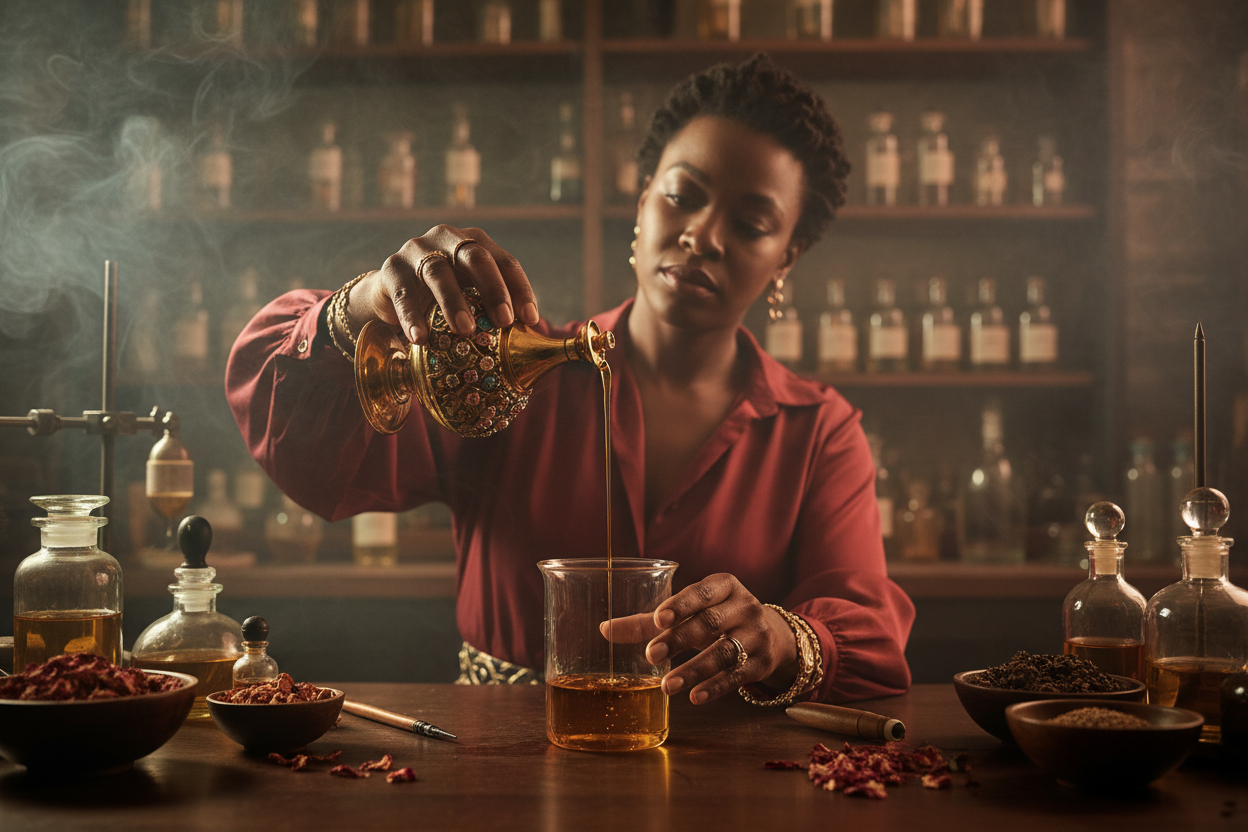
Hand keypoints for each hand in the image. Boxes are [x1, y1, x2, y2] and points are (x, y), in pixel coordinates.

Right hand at [346, 225, 539, 345]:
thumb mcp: (470, 299)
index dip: (520, 289)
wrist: (391, 296)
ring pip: (439, 272)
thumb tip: (531, 338)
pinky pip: (403, 292)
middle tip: (504, 321)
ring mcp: (418, 250)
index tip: (530, 319)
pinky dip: (412, 316)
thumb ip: (494, 312)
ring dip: (454, 302)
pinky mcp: (392, 268)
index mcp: (476, 244)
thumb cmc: (441, 300)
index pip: (505, 262)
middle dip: (494, 289)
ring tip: (465, 331)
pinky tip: (420, 339)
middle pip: (476, 258)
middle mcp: (449, 240)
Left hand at [601, 573, 799, 704]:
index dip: (680, 605)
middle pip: (710, 623)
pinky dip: (716, 687)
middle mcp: (744, 606)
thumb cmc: (717, 618)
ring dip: (694, 669)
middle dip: (679, 639)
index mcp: (724, 586)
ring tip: (667, 686)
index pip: (701, 592)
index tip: (658, 619)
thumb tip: (604, 629)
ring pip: (724, 652)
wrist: (771, 635)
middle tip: (652, 655)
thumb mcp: (690, 613)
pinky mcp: (762, 662)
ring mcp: (757, 634)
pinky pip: (738, 676)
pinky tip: (695, 697)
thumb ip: (648, 622)